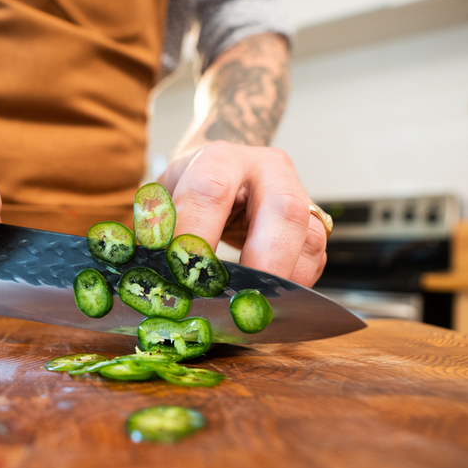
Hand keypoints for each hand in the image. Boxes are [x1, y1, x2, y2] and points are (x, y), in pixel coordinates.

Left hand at [156, 141, 326, 286]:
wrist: (225, 171)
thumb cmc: (191, 187)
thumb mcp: (164, 196)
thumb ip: (157, 229)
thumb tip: (152, 272)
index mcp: (222, 158)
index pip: (211, 191)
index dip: (196, 235)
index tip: (182, 274)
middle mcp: (269, 171)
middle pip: (283, 210)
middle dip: (263, 261)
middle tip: (239, 299)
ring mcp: (299, 197)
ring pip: (309, 238)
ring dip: (282, 280)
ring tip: (253, 308)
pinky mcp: (312, 226)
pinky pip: (314, 260)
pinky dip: (293, 286)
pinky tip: (269, 301)